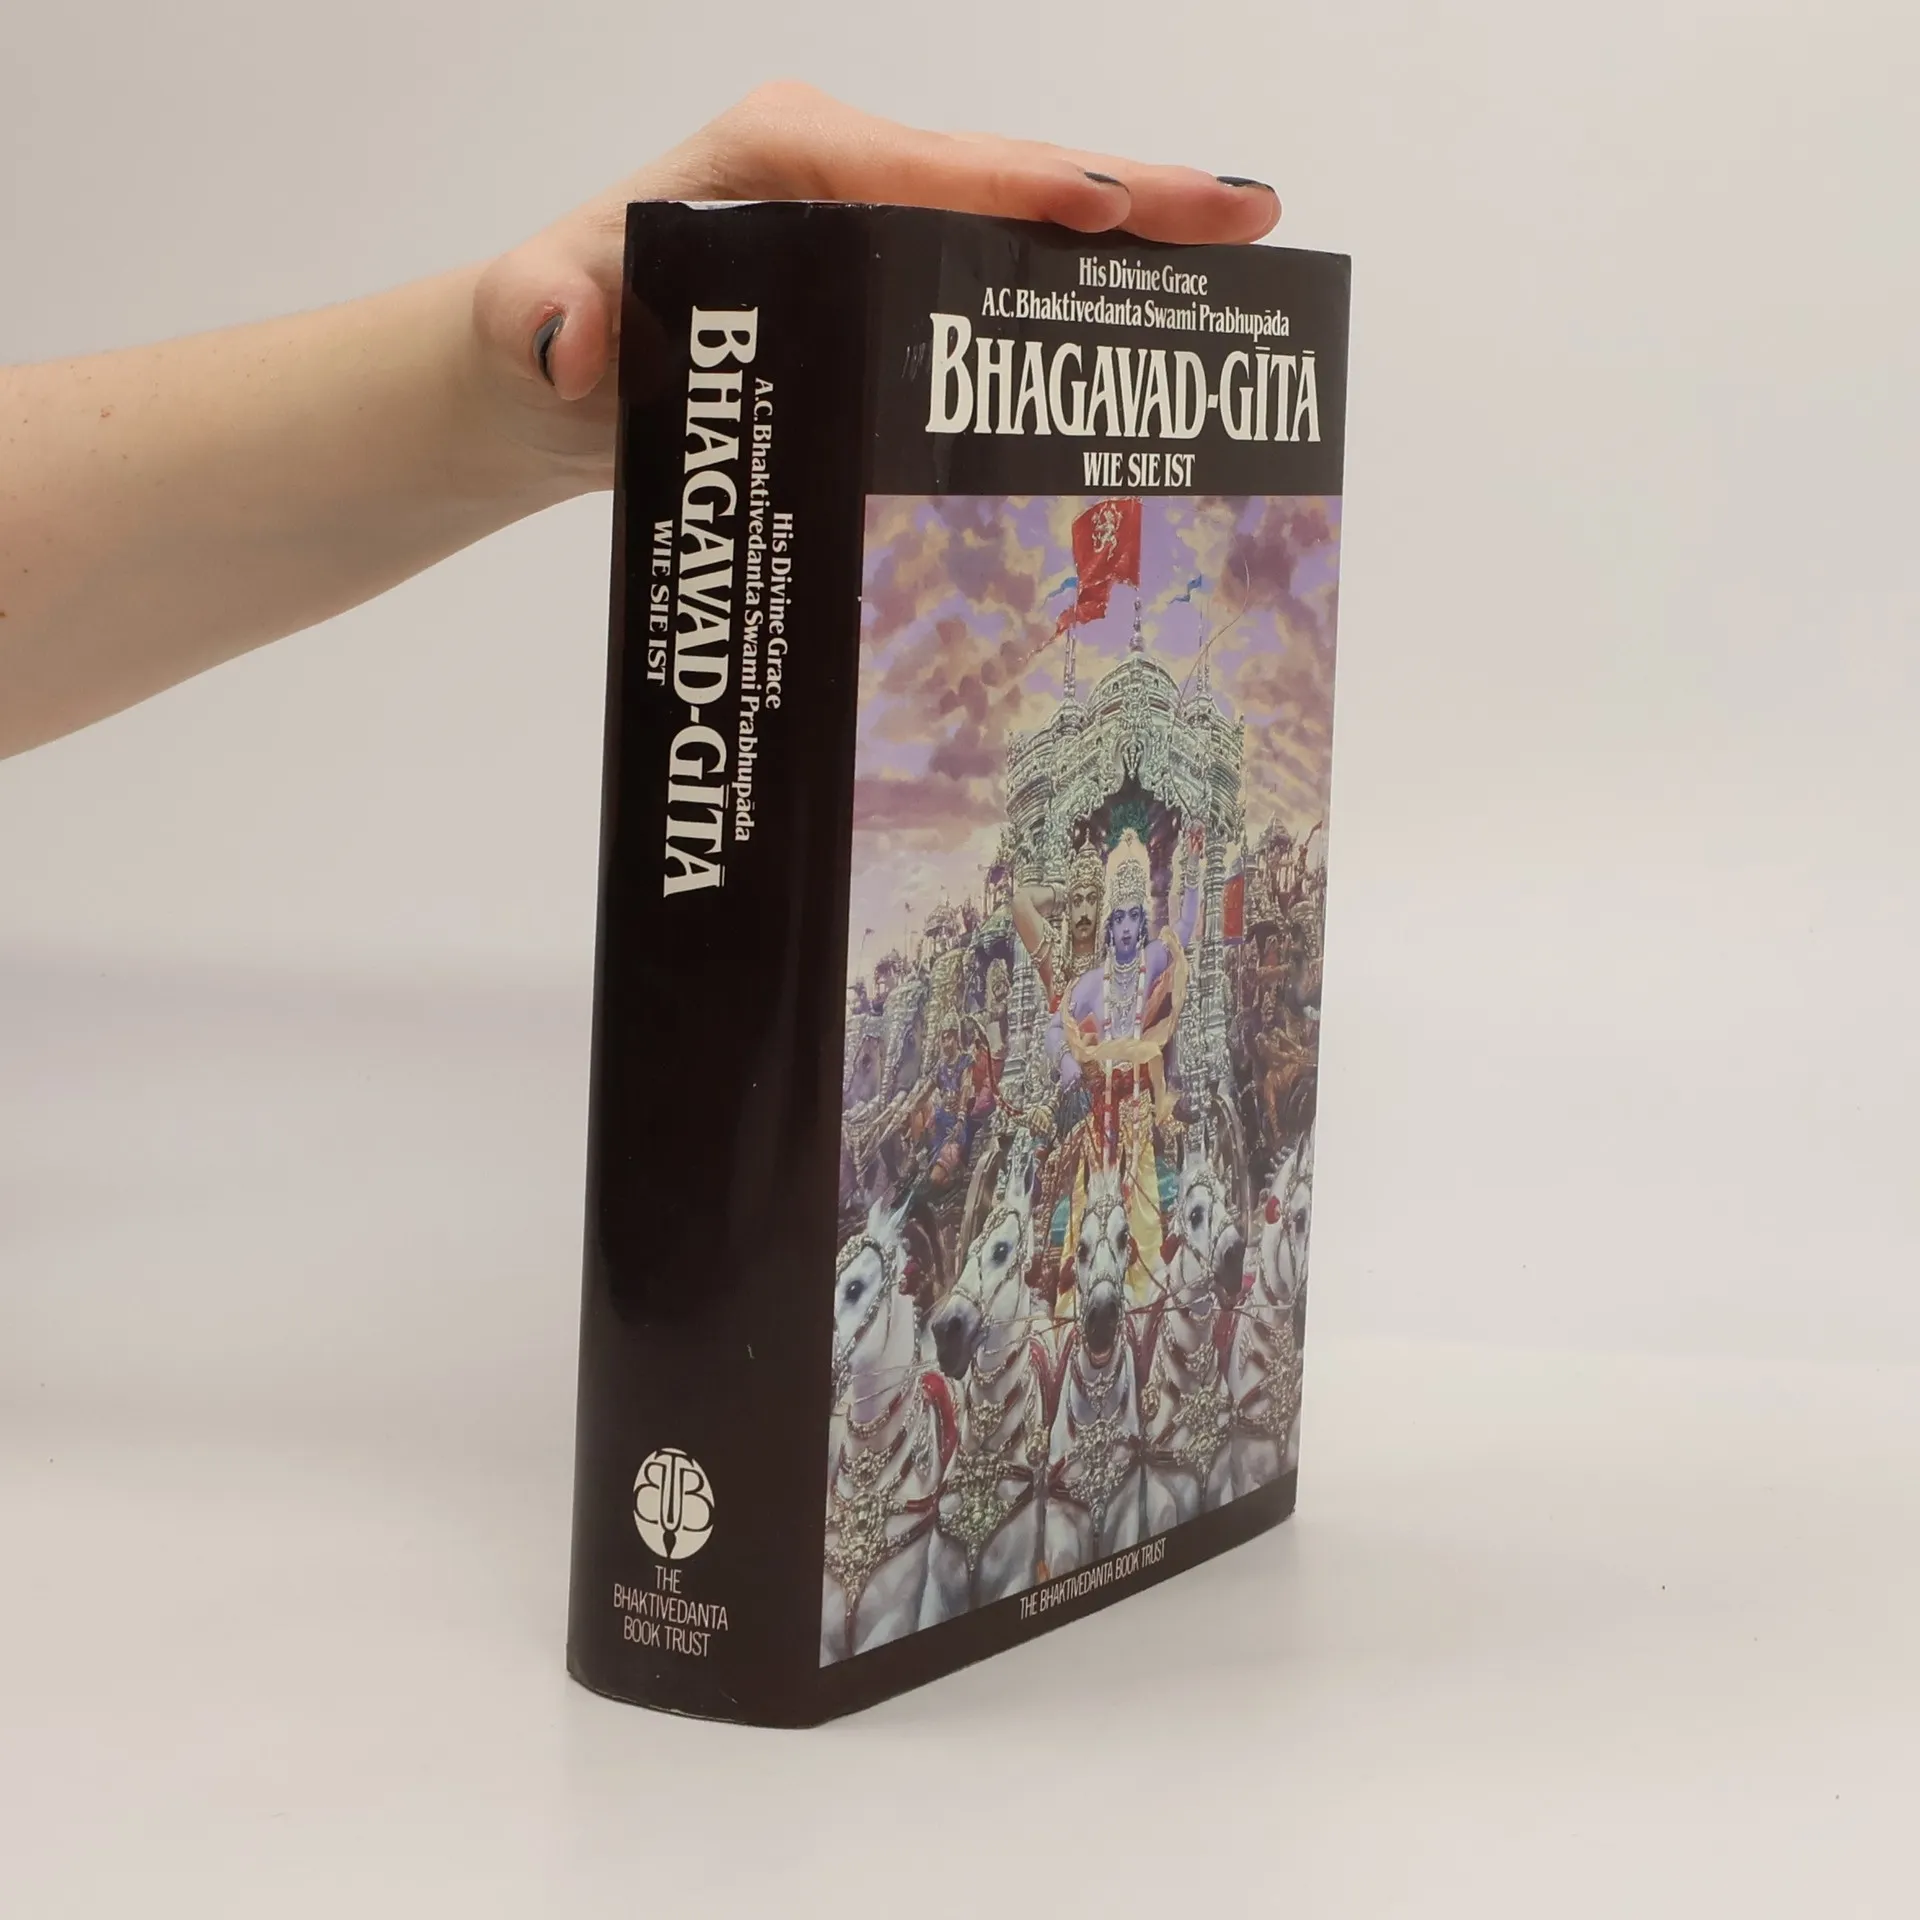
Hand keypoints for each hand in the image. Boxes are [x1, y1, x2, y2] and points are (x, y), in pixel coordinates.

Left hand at [470, 82, 1280, 489]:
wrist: (548, 371)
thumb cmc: (547, 333)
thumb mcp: (527, 322)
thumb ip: (538, 316)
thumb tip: (575, 344)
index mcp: (778, 156)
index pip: (916, 165)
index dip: (1015, 187)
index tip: (1104, 209)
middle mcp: (840, 171)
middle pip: (1003, 176)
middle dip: (1129, 194)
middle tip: (1248, 212)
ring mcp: (872, 219)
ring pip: (1018, 220)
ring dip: (1132, 235)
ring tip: (1241, 249)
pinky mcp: (885, 273)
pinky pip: (997, 271)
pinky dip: (1079, 286)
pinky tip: (1151, 315)